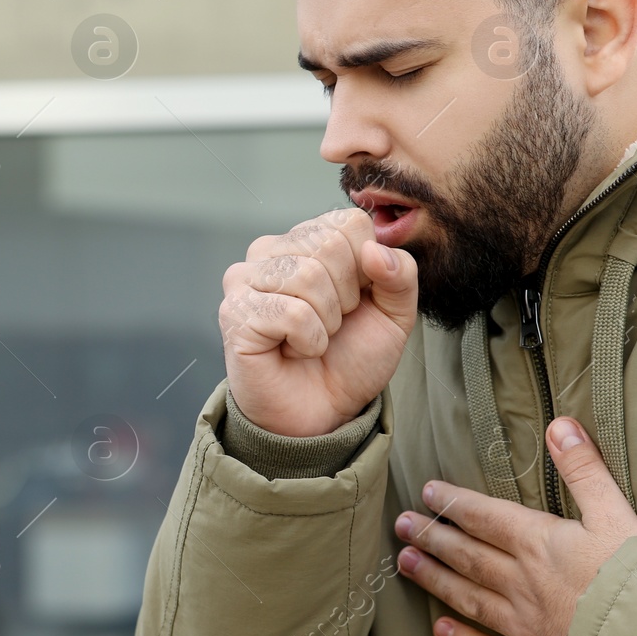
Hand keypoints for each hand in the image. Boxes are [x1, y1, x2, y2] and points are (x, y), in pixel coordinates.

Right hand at [220, 208, 417, 436]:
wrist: (324, 412)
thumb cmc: (352, 358)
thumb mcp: (394, 314)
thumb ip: (401, 274)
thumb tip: (374, 250)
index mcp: (308, 239)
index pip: (350, 223)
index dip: (367, 269)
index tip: (354, 302)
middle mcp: (270, 250)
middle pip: (330, 245)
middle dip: (346, 298)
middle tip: (331, 325)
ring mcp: (245, 279)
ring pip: (308, 276)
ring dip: (327, 322)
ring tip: (311, 338)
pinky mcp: (235, 312)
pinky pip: (292, 313)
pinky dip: (309, 342)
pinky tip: (294, 351)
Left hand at [392, 416, 636, 635]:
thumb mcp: (617, 514)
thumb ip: (585, 470)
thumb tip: (560, 425)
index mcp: (540, 544)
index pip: (486, 517)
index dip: (454, 503)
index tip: (427, 492)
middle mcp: (522, 584)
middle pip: (468, 556)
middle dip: (433, 537)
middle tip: (401, 525)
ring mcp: (524, 628)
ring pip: (469, 598)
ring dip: (435, 579)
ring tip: (406, 564)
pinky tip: (440, 631)